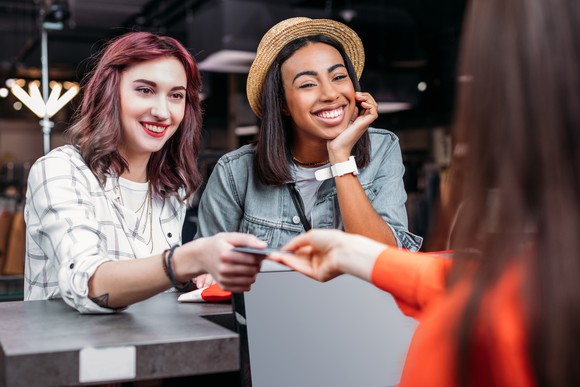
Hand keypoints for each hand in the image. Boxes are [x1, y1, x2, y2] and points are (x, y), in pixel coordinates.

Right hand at [178, 232, 267, 291]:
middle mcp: (223, 269)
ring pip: (250, 280)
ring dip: (254, 273)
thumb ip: (248, 239)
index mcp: (225, 254)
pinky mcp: (224, 286)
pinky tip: (244, 273)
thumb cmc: (217, 245)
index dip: (261, 256)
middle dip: (258, 264)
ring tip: (249, 266)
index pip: (252, 259)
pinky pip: (245, 288)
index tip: (262, 253)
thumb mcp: (230, 236)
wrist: (201, 256)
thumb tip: (263, 246)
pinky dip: (248, 281)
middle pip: (252, 270)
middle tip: (255, 259)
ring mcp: (224, 279)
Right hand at [269, 229, 384, 282]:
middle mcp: (317, 257)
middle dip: (284, 256)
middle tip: (272, 254)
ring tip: (274, 257)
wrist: (344, 250)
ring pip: (297, 264)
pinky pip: (301, 269)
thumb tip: (286, 247)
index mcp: (318, 246)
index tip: (278, 249)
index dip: (289, 249)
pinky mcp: (317, 275)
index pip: (300, 249)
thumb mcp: (310, 235)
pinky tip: (283, 259)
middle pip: (297, 258)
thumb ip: (296, 242)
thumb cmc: (333, 240)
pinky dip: (291, 264)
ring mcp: (317, 266)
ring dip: (285, 260)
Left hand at [327, 92, 377, 162]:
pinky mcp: (365, 124)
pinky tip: (362, 103)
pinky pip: (374, 112)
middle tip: (357, 94)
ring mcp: (365, 122)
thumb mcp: (343, 121)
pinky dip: (370, 105)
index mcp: (359, 119)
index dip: (363, 97)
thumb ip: (350, 113)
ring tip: (359, 97)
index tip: (354, 95)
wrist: (337, 147)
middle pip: (372, 104)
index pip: (366, 104)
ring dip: (368, 99)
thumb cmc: (337, 137)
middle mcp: (364, 120)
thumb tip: (355, 105)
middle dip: (366, 96)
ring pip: (375, 106)